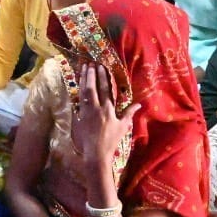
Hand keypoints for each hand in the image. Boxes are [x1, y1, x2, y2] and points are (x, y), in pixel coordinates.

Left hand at [70, 63, 138, 189]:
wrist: (96, 152)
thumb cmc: (111, 140)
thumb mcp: (123, 126)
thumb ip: (129, 113)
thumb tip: (139, 104)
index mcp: (109, 110)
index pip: (106, 89)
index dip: (103, 77)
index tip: (102, 67)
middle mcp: (97, 108)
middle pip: (94, 87)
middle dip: (92, 74)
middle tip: (91, 63)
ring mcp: (87, 112)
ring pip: (84, 91)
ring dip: (84, 79)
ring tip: (83, 68)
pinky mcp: (79, 116)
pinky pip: (78, 100)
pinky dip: (78, 90)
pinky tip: (77, 83)